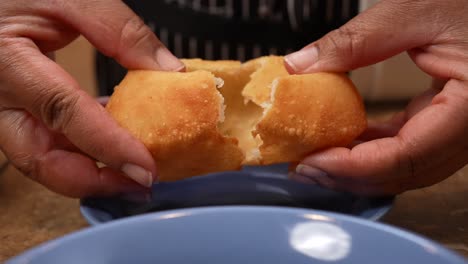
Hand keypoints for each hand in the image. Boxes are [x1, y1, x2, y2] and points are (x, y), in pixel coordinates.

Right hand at [0, 0, 183, 196]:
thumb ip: (121, 31)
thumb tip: (168, 69)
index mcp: (7, 60)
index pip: (63, 112)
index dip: (107, 145)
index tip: (145, 168)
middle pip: (40, 158)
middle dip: (93, 180)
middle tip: (139, 184)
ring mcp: (3, 107)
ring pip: (41, 157)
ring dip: (90, 171)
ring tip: (133, 172)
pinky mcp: (14, 109)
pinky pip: (46, 140)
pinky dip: (81, 149)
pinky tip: (115, 143)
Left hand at [285, 0, 467, 194]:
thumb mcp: (415, 12)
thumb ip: (356, 41)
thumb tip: (300, 66)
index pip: (407, 156)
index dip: (353, 166)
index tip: (312, 160)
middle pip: (402, 172)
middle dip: (347, 175)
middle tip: (303, 166)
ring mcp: (459, 130)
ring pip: (403, 168)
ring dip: (356, 167)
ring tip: (314, 158)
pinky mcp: (445, 122)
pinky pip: (405, 148)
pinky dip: (370, 149)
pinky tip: (341, 140)